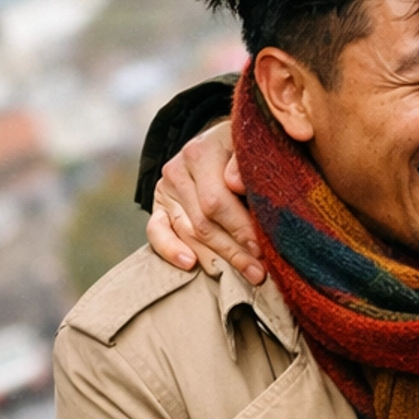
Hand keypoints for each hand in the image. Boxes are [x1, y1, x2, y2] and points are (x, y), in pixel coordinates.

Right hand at [146, 119, 265, 284]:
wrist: (223, 143)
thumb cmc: (246, 149)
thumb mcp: (253, 146)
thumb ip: (245, 162)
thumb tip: (234, 183)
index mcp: (201, 152)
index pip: (217, 201)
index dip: (240, 229)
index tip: (262, 249)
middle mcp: (178, 170)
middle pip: (204, 222)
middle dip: (234, 251)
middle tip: (258, 273)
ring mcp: (166, 189)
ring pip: (188, 232)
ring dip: (216, 259)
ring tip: (244, 275)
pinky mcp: (159, 205)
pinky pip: (156, 231)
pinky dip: (170, 250)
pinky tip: (189, 264)